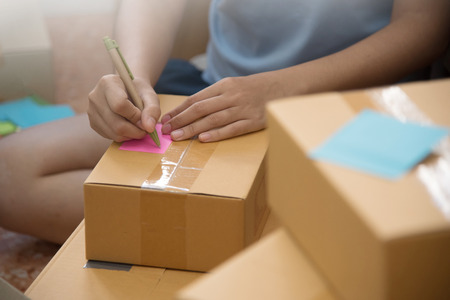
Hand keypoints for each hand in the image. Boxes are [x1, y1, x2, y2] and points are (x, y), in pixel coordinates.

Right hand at [88, 75, 160, 141]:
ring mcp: (91, 111)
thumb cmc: (138, 92)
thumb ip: (152, 109)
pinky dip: (124, 136)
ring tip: (138, 126)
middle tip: (145, 128)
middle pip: (116, 124)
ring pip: (114, 133)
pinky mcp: (93, 123)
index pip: (119, 105)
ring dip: (131, 135)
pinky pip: (110, 136)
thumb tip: (148, 128)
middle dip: (135, 130)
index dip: (135, 116)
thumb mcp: (150, 95)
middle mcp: (95, 97)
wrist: (126, 91)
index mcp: (107, 83)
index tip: (144, 117)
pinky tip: (128, 127)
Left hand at [161, 73, 281, 141]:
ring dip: (193, 129)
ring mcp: (243, 109)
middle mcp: (232, 96)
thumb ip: (216, 96)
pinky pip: (232, 128)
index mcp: (225, 85)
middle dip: (181, 120)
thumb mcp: (235, 85)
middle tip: (166, 130)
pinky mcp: (254, 121)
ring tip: (178, 137)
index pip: (196, 99)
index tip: (166, 119)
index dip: (179, 110)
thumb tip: (193, 109)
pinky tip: (204, 139)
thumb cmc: (257, 88)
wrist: (286, 86)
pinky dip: (217, 134)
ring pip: (213, 119)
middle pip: (200, 109)